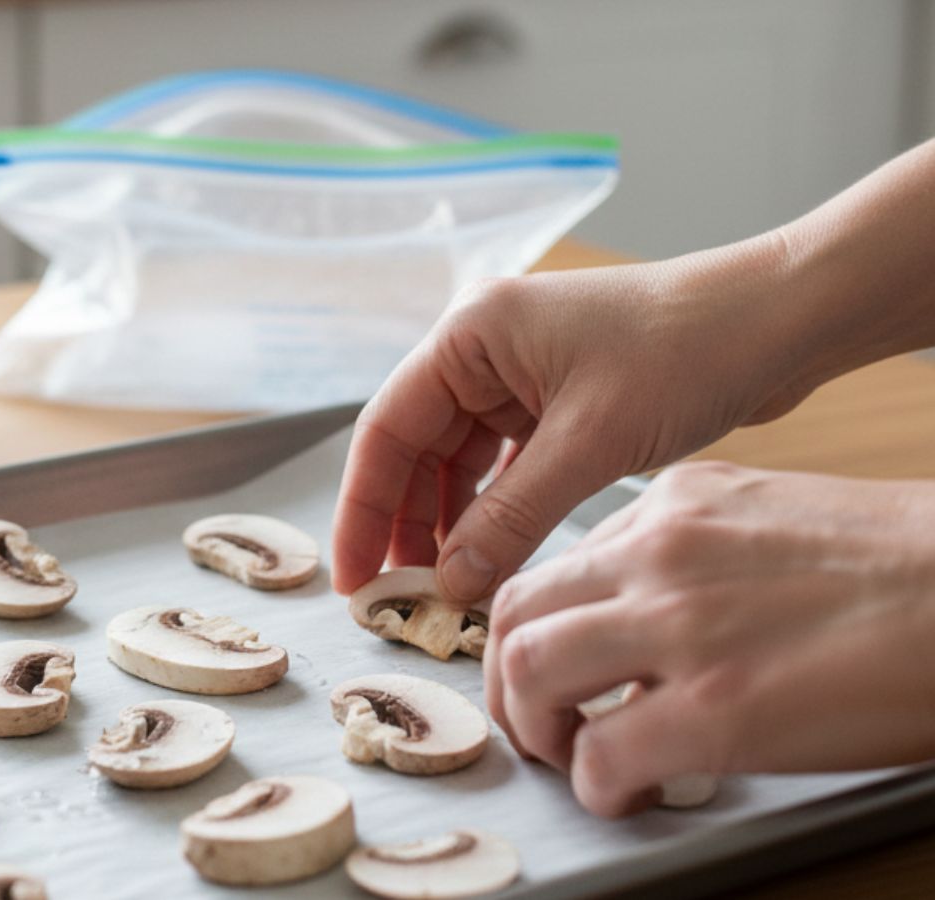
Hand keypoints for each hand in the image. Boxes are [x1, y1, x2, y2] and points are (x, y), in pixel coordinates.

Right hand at [332, 233, 822, 601]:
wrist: (779, 321)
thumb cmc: (686, 352)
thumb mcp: (588, 444)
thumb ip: (509, 518)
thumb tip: (451, 585)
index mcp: (470, 335)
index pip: (386, 429)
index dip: (363, 509)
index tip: (353, 576)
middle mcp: (482, 351)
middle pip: (416, 450)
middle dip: (404, 525)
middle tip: (397, 599)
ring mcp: (519, 376)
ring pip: (458, 464)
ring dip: (450, 525)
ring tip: (444, 591)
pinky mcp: (557, 402)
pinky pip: (504, 467)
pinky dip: (494, 513)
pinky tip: (490, 559)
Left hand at [486, 461, 934, 815]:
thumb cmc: (905, 566)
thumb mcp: (773, 522)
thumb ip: (695, 556)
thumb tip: (646, 616)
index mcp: (675, 506)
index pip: (553, 567)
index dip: (535, 631)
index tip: (551, 672)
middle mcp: (660, 554)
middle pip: (514, 612)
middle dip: (504, 679)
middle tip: (537, 724)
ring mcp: (682, 627)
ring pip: (530, 670)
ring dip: (533, 728)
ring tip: (572, 760)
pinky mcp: (719, 709)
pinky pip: (602, 755)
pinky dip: (597, 786)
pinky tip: (631, 794)